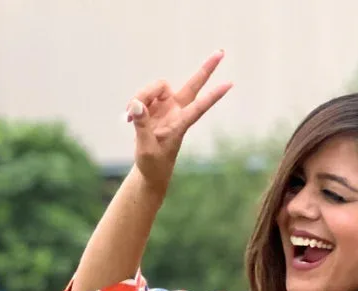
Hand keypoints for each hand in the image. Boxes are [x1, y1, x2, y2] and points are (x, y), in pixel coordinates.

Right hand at [124, 50, 232, 190]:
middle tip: (221, 52)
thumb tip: (136, 105)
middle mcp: (176, 111)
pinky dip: (134, 104)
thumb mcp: (146, 148)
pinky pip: (143, 95)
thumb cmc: (153, 164)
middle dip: (206, 69)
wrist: (150, 171)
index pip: (199, 107)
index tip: (230, 84)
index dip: (213, 96)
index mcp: (180, 125)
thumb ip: (142, 126)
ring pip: (156, 86)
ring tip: (130, 118)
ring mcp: (165, 107)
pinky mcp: (153, 107)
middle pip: (193, 84)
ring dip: (142, 95)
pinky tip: (128, 120)